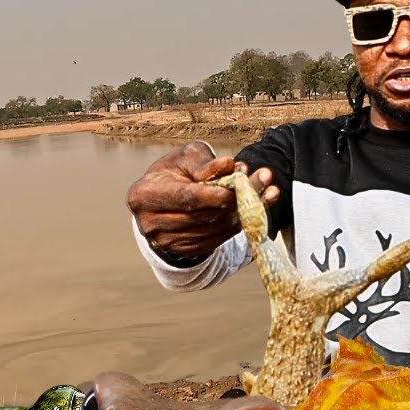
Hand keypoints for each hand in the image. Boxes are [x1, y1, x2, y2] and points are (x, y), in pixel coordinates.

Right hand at [126, 141, 278, 257]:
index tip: (239, 184)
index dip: (213, 192)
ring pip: (213, 229)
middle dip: (237, 198)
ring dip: (244, 211)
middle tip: (264, 179)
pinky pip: (217, 239)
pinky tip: (255, 207)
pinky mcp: (184, 251)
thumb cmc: (175, 172)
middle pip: (202, 215)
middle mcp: (151, 224)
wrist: (165, 199)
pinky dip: (239, 224)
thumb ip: (204, 161)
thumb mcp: (185, 157)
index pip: (184, 197)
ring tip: (266, 190)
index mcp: (142, 195)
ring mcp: (167, 242)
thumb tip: (227, 165)